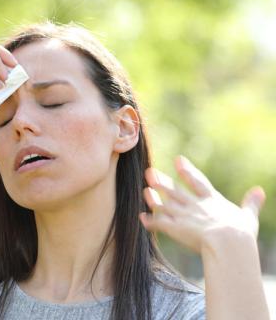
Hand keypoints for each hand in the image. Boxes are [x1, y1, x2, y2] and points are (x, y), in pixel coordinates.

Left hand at [139, 155, 265, 253]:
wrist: (227, 242)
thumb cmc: (240, 233)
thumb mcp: (248, 216)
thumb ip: (251, 203)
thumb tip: (260, 191)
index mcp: (211, 200)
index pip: (197, 181)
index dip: (187, 170)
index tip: (178, 160)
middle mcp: (194, 205)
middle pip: (175, 191)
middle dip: (162, 181)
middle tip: (149, 172)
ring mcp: (183, 215)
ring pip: (164, 204)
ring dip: (153, 198)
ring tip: (145, 191)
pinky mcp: (175, 228)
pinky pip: (159, 223)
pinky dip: (150, 221)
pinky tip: (142, 217)